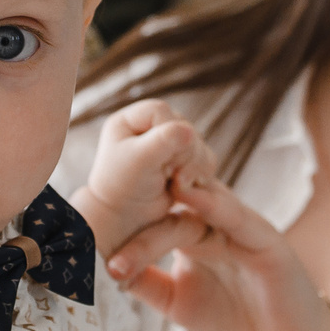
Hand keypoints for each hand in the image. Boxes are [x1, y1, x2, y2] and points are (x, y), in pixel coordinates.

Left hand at [72, 99, 205, 258]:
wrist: (125, 219)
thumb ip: (162, 141)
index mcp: (131, 121)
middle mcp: (150, 128)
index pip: (161, 111)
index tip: (162, 160)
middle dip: (184, 154)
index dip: (168, 132)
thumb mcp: (139, 161)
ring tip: (178, 184)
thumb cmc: (123, 189)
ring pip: (198, 143)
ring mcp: (168, 144)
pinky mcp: (182, 161)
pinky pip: (206, 158)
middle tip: (171, 175)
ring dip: (195, 165)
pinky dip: (202, 173)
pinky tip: (186, 187)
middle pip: (184, 126)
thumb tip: (188, 130)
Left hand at [106, 171, 329, 330]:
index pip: (153, 218)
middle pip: (171, 201)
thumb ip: (146, 283)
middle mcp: (214, 223)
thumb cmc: (238, 318)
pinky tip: (189, 194)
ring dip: (173, 185)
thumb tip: (102, 270)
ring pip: (202, 198)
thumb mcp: (178, 302)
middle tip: (105, 196)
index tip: (89, 237)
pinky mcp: (265, 237)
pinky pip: (236, 215)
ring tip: (142, 175)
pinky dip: (213, 203)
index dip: (122, 225)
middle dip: (140, 195)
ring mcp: (240, 227)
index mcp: (193, 234)